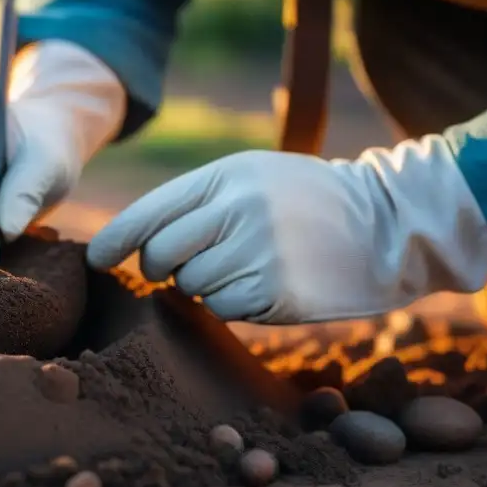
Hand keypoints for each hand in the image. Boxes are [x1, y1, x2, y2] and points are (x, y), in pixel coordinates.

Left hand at [86, 136, 486, 322]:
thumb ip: (198, 202)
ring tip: (247, 267)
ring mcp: (258, 251)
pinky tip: (266, 285)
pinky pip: (224, 309)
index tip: (98, 260)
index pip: (150, 212)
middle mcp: (238, 210)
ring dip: (206, 286)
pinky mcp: (277, 291)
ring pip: (192, 286)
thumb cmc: (308, 202)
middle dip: (162, 267)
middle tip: (183, 267)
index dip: (116, 240)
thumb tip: (139, 242)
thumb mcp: (253, 177)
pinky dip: (235, 304)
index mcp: (226, 177)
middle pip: (161, 254)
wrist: (387, 224)